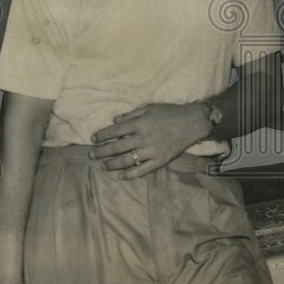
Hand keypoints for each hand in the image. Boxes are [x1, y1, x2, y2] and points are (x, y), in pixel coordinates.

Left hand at [89, 102, 209, 178]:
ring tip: (104, 166)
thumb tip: (115, 120)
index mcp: (140, 123)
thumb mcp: (150, 107)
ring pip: (127, 160)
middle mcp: (143, 138)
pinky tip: (121, 176)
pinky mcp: (159, 161)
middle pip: (117, 147)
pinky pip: (142, 170)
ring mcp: (151, 151)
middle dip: (101, 152)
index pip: (115, 131)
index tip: (93, 139)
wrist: (192, 122)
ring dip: (112, 164)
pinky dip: (131, 174)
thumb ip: (131, 114)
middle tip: (91, 155)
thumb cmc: (170, 112)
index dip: (102, 135)